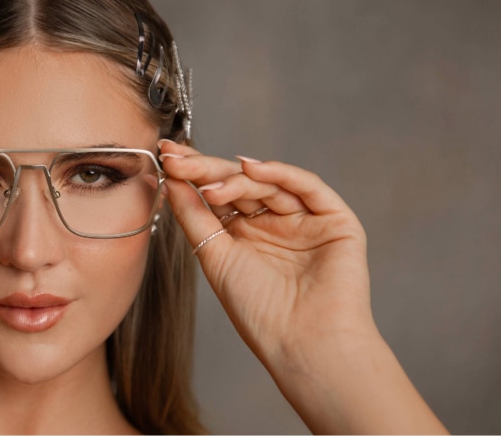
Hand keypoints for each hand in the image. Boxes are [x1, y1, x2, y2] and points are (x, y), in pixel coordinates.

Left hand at [157, 139, 373, 364]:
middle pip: (239, 183)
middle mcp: (273, 223)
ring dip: (236, 178)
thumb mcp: (214, 256)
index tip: (166, 157)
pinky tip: (251, 168)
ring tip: (208, 185)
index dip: (192, 173)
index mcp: (244, 234)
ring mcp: (304, 220)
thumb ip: (194, 216)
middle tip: (177, 158)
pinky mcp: (335, 220)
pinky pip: (307, 186)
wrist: (302, 343)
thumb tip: (170, 179)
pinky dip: (279, 173)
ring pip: (268, 183)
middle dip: (206, 168)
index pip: (217, 193)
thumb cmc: (258, 311)